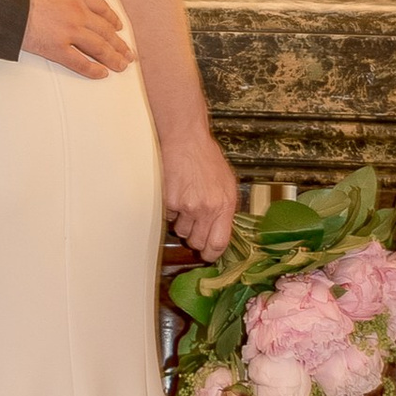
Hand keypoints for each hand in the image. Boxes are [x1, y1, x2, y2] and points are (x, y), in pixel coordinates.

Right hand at [17, 0, 132, 79]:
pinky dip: (92, 70)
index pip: (101, 8)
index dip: (111, 18)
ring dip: (113, 57)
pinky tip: (101, 74)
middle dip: (118, 43)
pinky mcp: (55, 48)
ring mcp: (68, 31)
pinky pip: (79, 62)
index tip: (118, 26)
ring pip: (98, 47)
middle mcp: (77, 12)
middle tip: (127, 52)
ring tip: (121, 65)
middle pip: (104, 30)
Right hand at [161, 130, 239, 259]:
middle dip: (195, 239)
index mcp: (224, 205)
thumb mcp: (227, 184)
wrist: (186, 141)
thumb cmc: (206, 159)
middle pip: (197, 242)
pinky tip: (177, 194)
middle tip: (195, 226)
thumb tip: (221, 230)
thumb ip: (225, 209)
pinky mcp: (169, 201)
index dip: (212, 254)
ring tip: (186, 202)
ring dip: (182, 223)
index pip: (219, 243)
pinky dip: (171, 210)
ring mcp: (187, 206)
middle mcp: (207, 208)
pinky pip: (169, 217)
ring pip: (181, 231)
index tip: (208, 254)